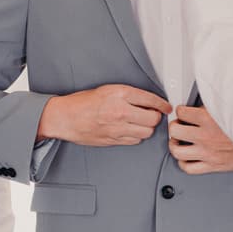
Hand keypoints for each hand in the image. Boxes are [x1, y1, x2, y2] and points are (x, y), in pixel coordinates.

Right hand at [38, 84, 170, 145]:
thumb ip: (128, 95)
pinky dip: (136, 136)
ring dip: (147, 128)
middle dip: (155, 117)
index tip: (166, 107)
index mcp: (120, 95)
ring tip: (140, 123)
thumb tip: (148, 101)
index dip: (162, 104)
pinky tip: (130, 130)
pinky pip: (135, 141)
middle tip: (152, 114)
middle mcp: (120, 111)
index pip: (151, 100)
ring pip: (146, 132)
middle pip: (153, 119)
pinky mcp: (114, 140)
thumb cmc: (83, 103)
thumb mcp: (107, 90)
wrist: (65, 118)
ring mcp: (117, 128)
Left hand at [168, 104, 232, 173]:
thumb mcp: (231, 105)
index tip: (183, 112)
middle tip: (179, 126)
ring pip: (177, 151)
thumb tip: (207, 95)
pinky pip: (189, 168)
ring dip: (175, 145)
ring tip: (179, 142)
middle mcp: (205, 137)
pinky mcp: (212, 165)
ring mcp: (207, 153)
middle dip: (175, 127)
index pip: (181, 112)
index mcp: (208, 119)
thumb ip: (215, 102)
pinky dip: (184, 163)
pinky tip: (187, 158)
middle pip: (175, 131)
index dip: (181, 111)